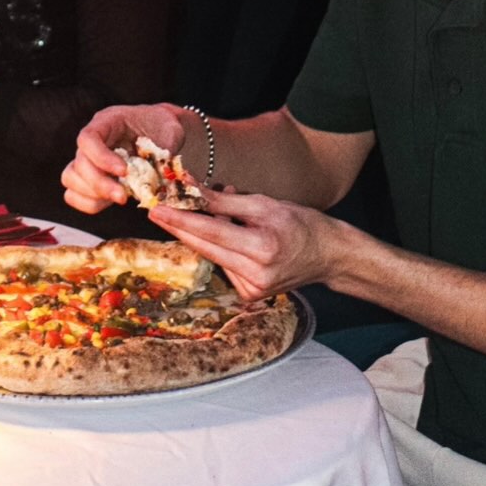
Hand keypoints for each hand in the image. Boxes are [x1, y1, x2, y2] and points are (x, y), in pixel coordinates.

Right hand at [61, 103, 185, 214]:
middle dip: (100, 184)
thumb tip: (162, 170)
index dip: (101, 158)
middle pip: (78, 163)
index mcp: (107, 121)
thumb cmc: (163, 127)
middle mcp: (92, 140)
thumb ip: (166, 147)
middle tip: (124, 197)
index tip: (124, 172)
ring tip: (120, 198)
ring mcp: (88, 158)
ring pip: (70, 179)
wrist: (160, 132)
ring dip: (93, 195)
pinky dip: (89, 203)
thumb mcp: (171, 129)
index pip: (88, 138)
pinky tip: (110, 202)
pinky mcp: (89, 177)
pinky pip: (73, 194)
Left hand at [149, 188, 352, 300]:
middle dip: (180, 227)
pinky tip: (231, 234)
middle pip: (205, 247)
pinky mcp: (250, 295)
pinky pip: (223, 265)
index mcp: (262, 249)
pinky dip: (220, 247)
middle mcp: (255, 275)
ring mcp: (252, 290)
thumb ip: (225, 200)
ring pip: (212, 256)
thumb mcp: (265, 204)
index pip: (211, 232)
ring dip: (204, 233)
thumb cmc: (301, 224)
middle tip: (156, 209)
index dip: (180, 220)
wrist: (329, 256)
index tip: (156, 209)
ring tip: (217, 212)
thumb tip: (190, 190)